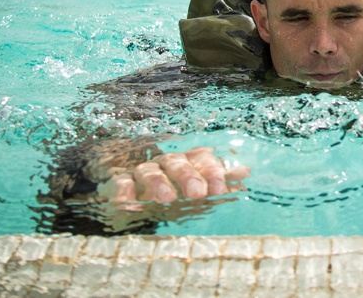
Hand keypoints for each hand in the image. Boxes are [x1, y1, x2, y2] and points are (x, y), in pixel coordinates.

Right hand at [97, 146, 248, 210]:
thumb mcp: (198, 193)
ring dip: (157, 182)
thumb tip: (245, 170)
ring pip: (149, 170)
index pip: (201, 158)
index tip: (219, 190)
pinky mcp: (118, 185)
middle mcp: (165, 164)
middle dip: (187, 175)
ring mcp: (140, 173)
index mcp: (188, 163)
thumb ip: (220, 183)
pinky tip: (130, 202)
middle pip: (176, 161)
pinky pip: (119, 183)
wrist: (135, 205)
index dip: (211, 171)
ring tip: (166, 199)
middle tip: (196, 193)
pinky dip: (124, 191)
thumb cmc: (175, 198)